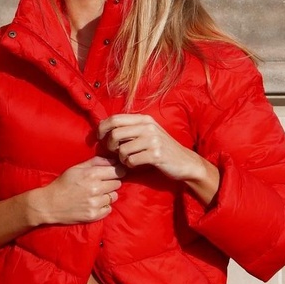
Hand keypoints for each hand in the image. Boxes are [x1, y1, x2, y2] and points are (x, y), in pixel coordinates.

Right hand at [32, 156, 124, 224]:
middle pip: (117, 184)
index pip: (117, 171)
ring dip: (108, 195)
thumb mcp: (76, 168)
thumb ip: (96, 162)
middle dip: (111, 183)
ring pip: (114, 197)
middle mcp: (96, 189)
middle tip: (101, 184)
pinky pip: (109, 209)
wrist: (49, 204)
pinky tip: (93, 204)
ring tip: (96, 195)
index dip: (117, 171)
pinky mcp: (94, 215)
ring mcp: (95, 203)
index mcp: (91, 174)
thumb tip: (113, 161)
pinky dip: (103, 206)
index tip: (114, 173)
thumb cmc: (62, 184)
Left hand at [98, 114, 219, 204]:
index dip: (102, 128)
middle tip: (113, 152)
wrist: (185, 162)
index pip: (114, 118)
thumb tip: (105, 129)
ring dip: (121, 158)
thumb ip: (130, 129)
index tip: (99, 138)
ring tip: (128, 159)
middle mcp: (148, 127)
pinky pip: (131, 161)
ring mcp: (153, 140)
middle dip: (109, 145)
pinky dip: (129, 165)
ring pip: (122, 149)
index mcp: (144, 119)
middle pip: (115, 133)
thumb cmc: (162, 149)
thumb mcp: (148, 133)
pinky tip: (136, 165)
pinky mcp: (156, 155)